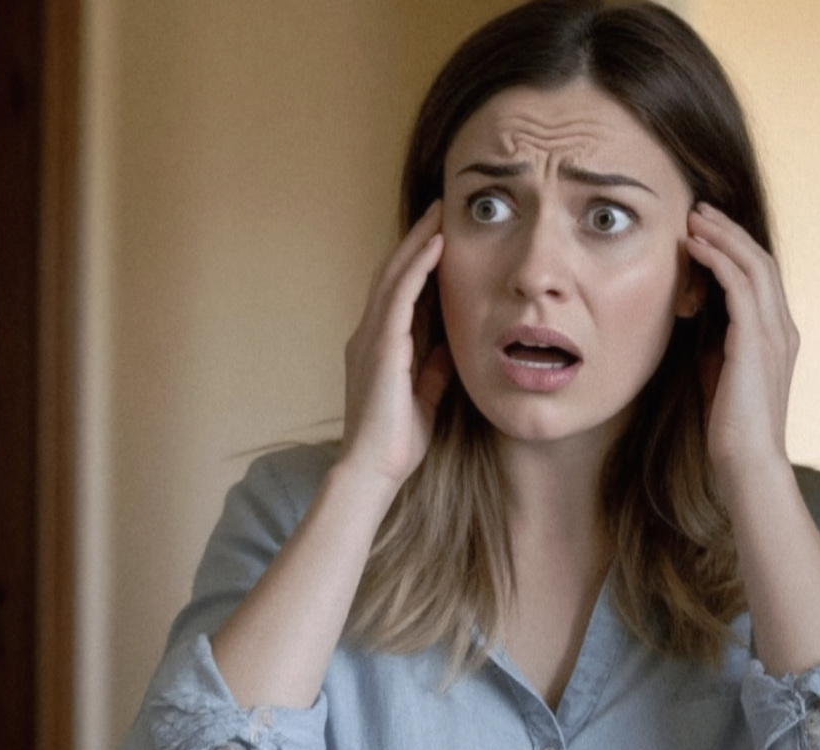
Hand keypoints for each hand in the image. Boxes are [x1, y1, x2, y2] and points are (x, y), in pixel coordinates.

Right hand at [341, 201, 452, 487]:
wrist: (373, 469)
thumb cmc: (396, 442)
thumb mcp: (425, 398)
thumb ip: (434, 370)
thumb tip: (450, 347)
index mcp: (380, 347)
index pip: (399, 294)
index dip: (417, 264)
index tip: (439, 237)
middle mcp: (369, 335)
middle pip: (392, 275)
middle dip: (415, 240)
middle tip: (438, 209)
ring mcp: (371, 338)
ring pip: (393, 277)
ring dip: (417, 242)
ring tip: (438, 214)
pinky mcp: (381, 346)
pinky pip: (399, 297)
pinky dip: (417, 268)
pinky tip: (434, 246)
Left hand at [685, 203, 798, 480]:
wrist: (746, 462)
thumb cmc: (729, 427)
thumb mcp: (720, 374)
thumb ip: (716, 345)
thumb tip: (697, 320)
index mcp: (778, 337)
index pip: (762, 278)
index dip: (736, 249)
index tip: (706, 229)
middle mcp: (782, 329)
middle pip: (761, 262)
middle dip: (730, 232)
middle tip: (699, 210)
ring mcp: (773, 334)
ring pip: (753, 266)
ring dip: (722, 237)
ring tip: (693, 218)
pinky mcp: (755, 342)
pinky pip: (739, 286)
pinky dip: (717, 259)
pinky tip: (694, 247)